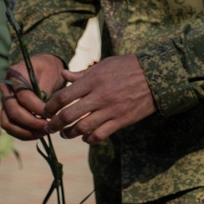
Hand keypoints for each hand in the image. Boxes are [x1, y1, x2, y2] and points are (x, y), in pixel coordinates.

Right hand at [0, 53, 65, 139]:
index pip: (23, 97)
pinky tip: (37, 134)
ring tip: (43, 132)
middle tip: (47, 126)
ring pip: (8, 123)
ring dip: (25, 131)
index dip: (37, 108)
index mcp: (14, 76)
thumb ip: (45, 91)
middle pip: (13, 112)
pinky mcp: (7, 113)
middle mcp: (5, 90)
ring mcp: (4, 103)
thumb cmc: (49, 70)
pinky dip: (23, 134)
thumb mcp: (50, 74)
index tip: (51, 114)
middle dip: (31, 122)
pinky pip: (10, 127)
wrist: (44, 69)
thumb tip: (44, 112)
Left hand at [42, 54, 156, 144]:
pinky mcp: (122, 120)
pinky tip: (85, 136)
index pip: (63, 97)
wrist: (156, 75)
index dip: (50, 106)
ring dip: (69, 134)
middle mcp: (100, 96)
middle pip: (68, 115)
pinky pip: (99, 135)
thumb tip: (64, 75)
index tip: (46, 111)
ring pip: (81, 129)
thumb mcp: (105, 64)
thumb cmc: (129, 66)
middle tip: (49, 127)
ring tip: (65, 134)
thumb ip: (83, 73)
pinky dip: (88, 139)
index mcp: (94, 80)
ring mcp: (111, 110)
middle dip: (54, 124)